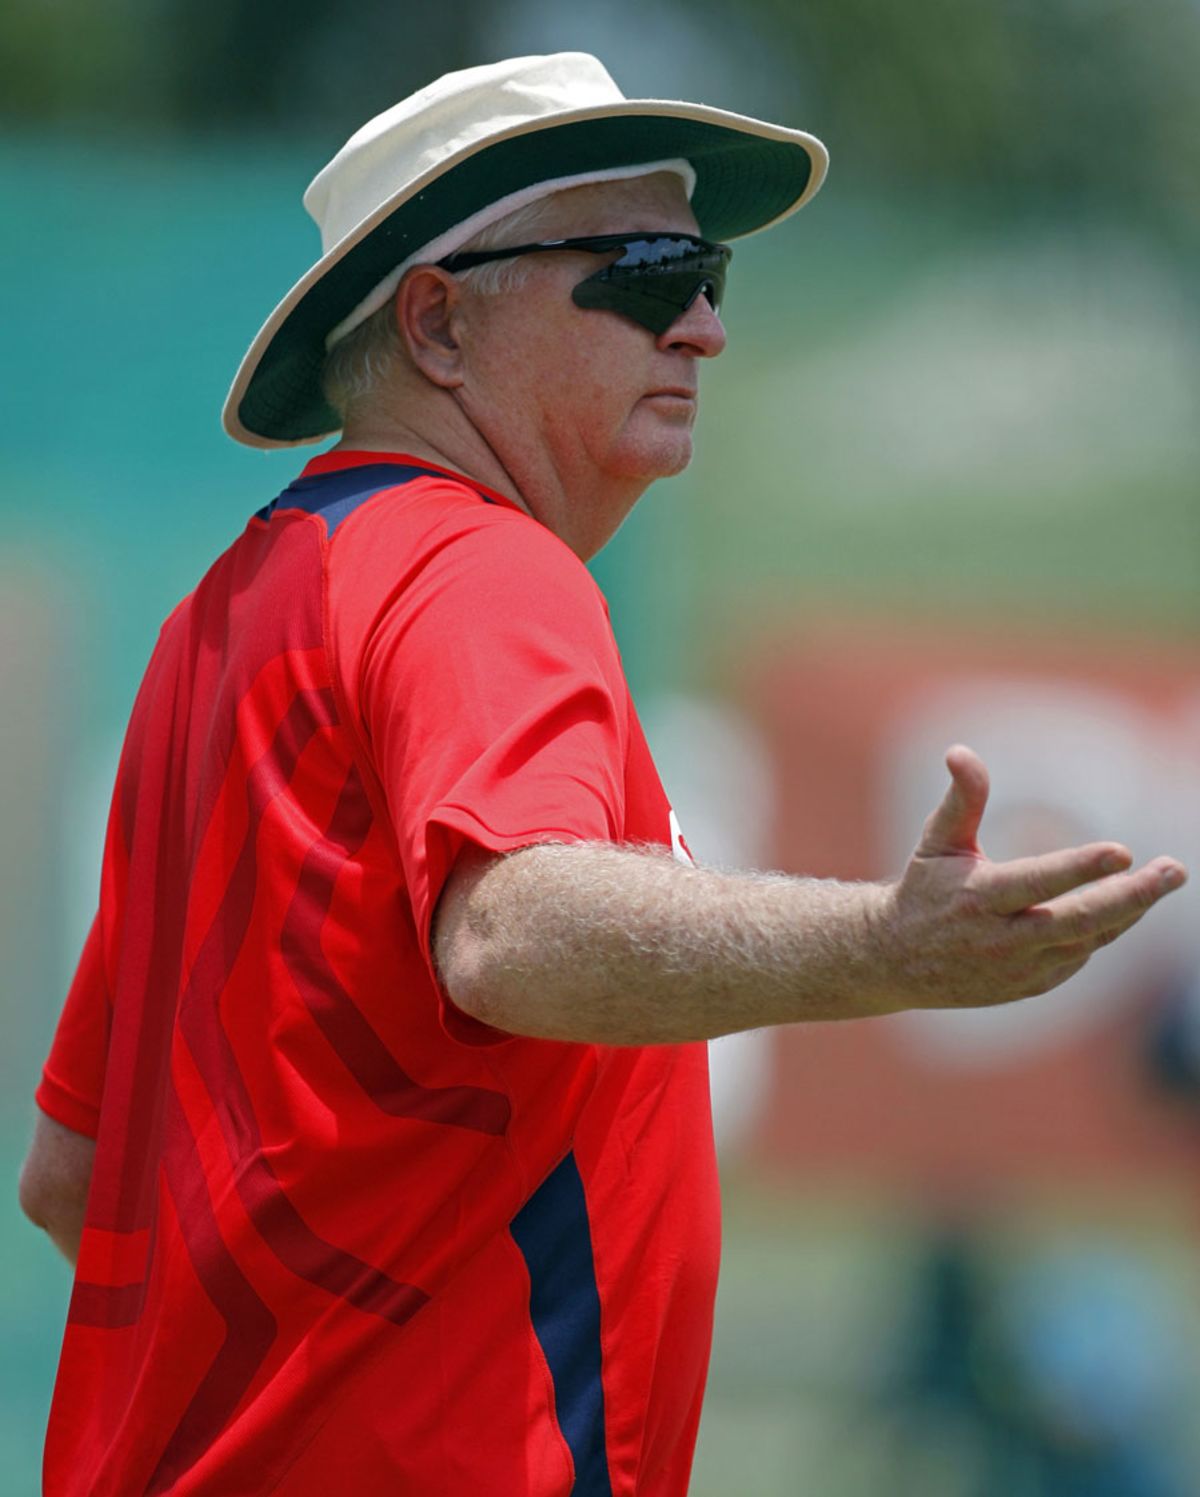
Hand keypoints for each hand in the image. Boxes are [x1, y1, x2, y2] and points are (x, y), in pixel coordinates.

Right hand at [876, 744, 1187, 1011]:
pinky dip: (1106, 928)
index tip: (1123, 851)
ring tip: (1163, 879)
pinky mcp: (1032, 985)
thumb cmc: (925, 888)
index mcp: (978, 898)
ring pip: (1088, 939)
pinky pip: (1081, 954)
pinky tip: (1128, 903)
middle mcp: (1002, 938)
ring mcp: (1020, 967)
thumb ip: (961, 798)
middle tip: (1173, 871)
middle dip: (1132, 896)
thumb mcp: (937, 840)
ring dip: (1129, 910)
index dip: (1080, 868)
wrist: (898, 960)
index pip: (1037, 882)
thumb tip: (959, 751)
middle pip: (1078, 920)